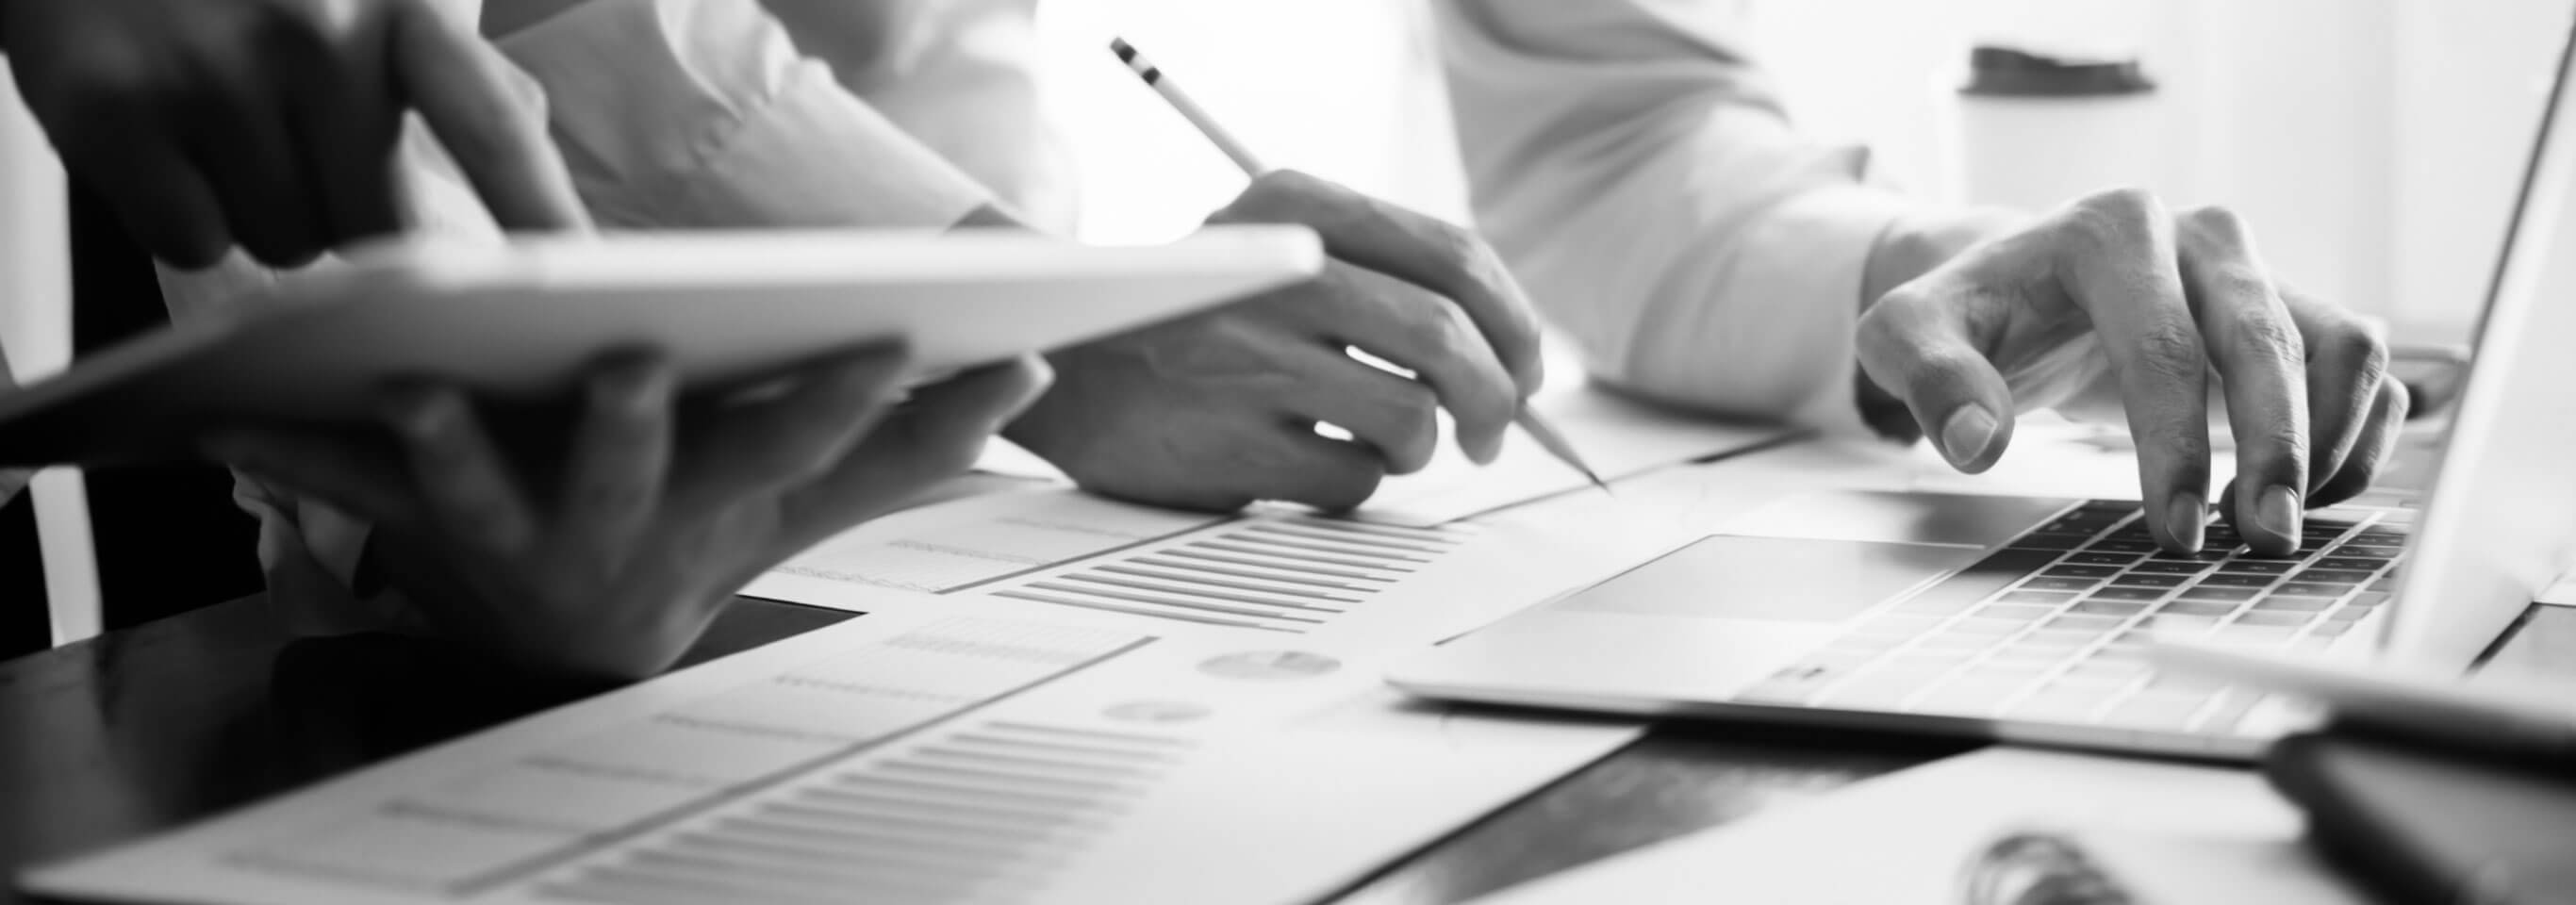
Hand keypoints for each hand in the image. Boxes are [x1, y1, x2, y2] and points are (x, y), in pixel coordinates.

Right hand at [3, 0, 587, 267]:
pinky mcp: (110, 108)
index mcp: (400, 0)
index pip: (494, 130)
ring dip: (262, 207)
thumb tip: (523, 122)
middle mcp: (315, 28)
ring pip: (286, 241)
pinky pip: (192, 240)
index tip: (589, 283)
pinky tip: (161, 132)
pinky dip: (182, 211)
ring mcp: (210, 68)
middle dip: (346, 208)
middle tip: (293, 135)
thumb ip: (446, 53)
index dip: (543, 216)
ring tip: (220, 117)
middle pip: (378, 225)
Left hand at [209, 348, 1047, 679]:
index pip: (798, 449)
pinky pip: (339, 482)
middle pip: (630, 475)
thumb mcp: (801, 503)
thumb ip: (908, 446)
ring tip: (419, 392)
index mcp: (716, 504)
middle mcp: (614, 524)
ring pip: (475, 491)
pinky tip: (216, 414)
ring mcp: (507, 528)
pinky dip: (279, 447)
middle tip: (634, 368)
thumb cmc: (694, 539)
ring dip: (444, 449)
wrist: (567, 643)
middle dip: (632, 428)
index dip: (847, 405)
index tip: (898, 344)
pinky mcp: (415, 517)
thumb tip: (1024, 376)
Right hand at [1005, 170, 1545, 510]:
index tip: (1525, 366)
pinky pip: (1354, 480)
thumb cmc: (1199, 318)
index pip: (1456, 257)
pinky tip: (1306, 459)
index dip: (1515, 322)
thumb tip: (1515, 359)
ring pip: (1413, 420)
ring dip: (1418, 446)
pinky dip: (1354, 481)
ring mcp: (1250, 361)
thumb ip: (1387, 276)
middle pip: (1449, 342)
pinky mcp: (1232, 445)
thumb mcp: (1275, 248)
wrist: (1063, 365)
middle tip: (1493, 432)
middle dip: (1497, 400)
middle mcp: (1276, 273)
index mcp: (1296, 206)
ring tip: (1377, 441)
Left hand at [1855, 190, 2407, 555]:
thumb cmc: (1971, 313)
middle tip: (2261, 540)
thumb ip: (1926, 376)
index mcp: (2108, 231)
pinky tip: (2308, 491)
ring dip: (2329, 440)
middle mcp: (2199, 236)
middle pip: (2266, 341)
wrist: (2019, 281)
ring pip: (2339, 344)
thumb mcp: (1908, 333)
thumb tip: (1974, 441)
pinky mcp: (2292, 304)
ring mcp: (2256, 268)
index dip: (2177, 444)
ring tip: (2279, 522)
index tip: (2176, 530)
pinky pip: (2358, 361)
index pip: (2163, 346)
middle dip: (2276, 447)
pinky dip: (2356, 429)